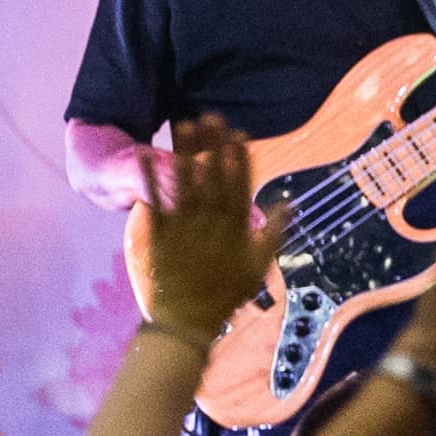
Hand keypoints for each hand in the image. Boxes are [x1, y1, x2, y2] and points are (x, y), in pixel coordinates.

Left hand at [134, 118, 282, 336]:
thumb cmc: (226, 294)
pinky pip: (156, 201)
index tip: (238, 133)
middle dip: (212, 145)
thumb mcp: (259, 266)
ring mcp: (184, 227)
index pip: (239, 184)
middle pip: (212, 175)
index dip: (238, 157)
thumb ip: (274, 233)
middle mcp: (210, 222)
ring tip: (184, 124)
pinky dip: (151, 179)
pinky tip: (149, 155)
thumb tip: (286, 203)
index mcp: (235, 228)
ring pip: (185, 182)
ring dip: (184, 152)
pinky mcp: (160, 234)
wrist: (187, 320)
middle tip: (210, 116)